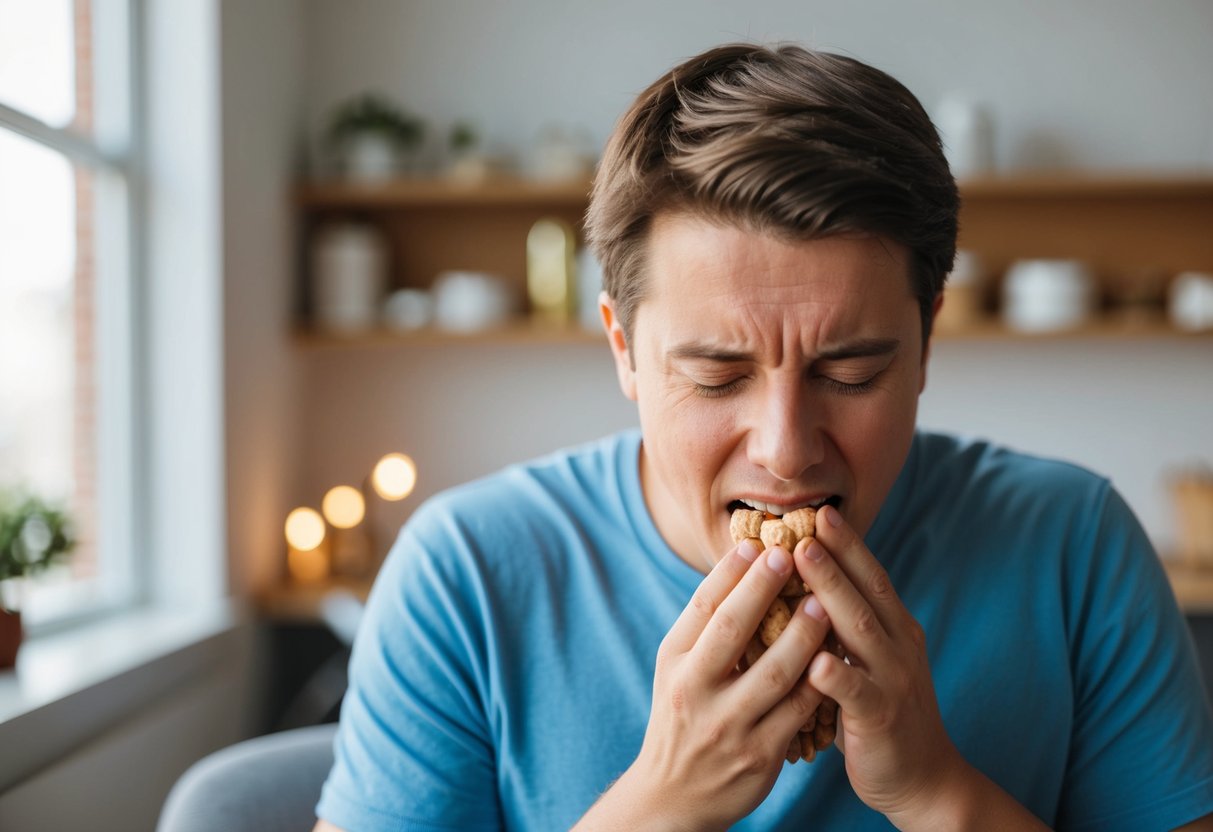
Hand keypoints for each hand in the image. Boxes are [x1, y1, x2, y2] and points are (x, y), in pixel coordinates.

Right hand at [583, 541, 831, 830]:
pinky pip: (798, 711)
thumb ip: (705, 625)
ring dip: (802, 634)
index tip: (757, 542)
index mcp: (674, 662)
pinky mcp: (759, 755)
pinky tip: (837, 656)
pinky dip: (819, 681)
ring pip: (773, 672)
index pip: (702, 608)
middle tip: (790, 552)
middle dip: (761, 589)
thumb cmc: (684, 715)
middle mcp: (694, 691)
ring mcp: (727, 725)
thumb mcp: (677, 669)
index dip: (730, 573)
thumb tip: (742, 563)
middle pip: (731, 631)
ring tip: (824, 602)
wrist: (674, 797)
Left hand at [794, 505, 966, 824]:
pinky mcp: (882, 718)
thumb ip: (842, 627)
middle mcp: (898, 646)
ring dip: (830, 591)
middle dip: (835, 553)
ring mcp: (893, 680)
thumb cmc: (878, 712)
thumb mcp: (866, 660)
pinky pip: (857, 693)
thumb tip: (801, 586)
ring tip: (803, 561)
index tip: (818, 510)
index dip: (846, 543)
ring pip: (860, 630)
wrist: (924, 778)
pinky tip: (815, 660)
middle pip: (864, 591)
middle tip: (806, 520)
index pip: (869, 576)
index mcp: (893, 629)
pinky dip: (837, 675)